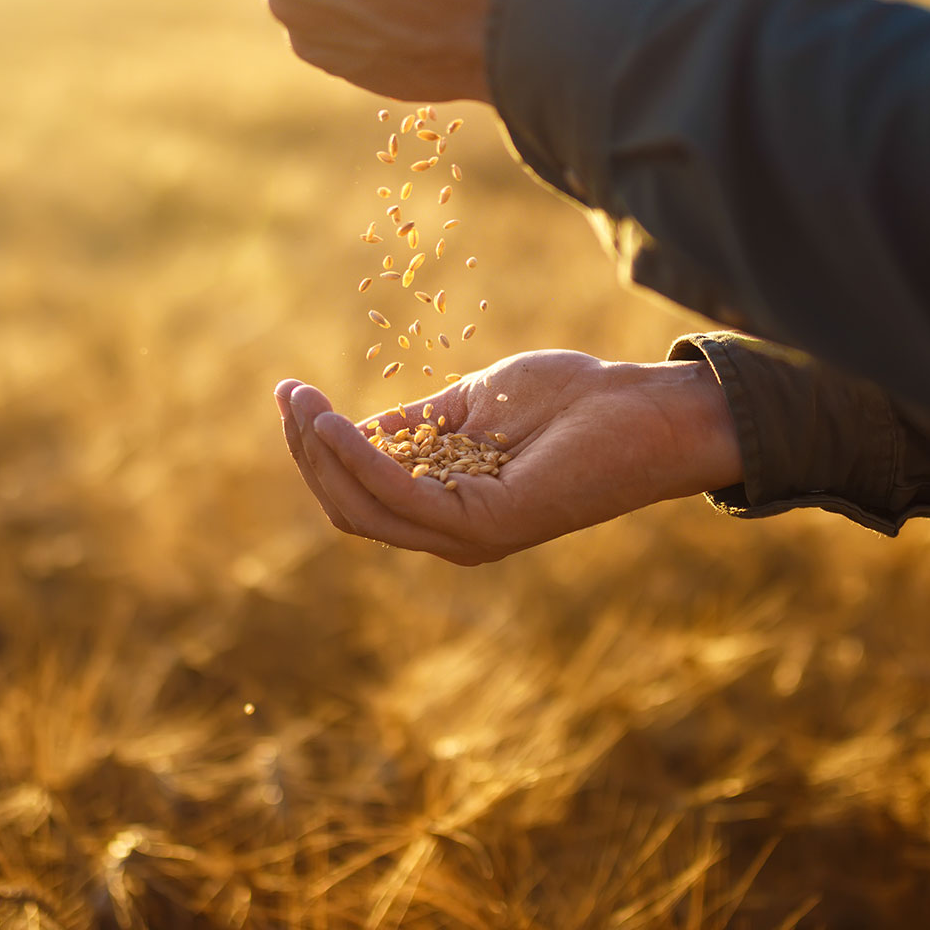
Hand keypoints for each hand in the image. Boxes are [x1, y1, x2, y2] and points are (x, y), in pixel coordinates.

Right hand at [272, 351, 743, 564]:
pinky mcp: (486, 525)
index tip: (290, 394)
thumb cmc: (570, 401)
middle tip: (288, 396)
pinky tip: (337, 421)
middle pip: (348, 507)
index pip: (357, 494)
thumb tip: (351, 426)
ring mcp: (468, 535)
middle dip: (306, 453)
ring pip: (364, 508)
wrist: (642, 409)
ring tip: (302, 404)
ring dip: (322, 455)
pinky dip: (360, 459)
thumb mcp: (471, 406)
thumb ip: (416, 424)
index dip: (316, 447)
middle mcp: (451, 533)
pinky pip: (401, 495)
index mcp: (446, 507)